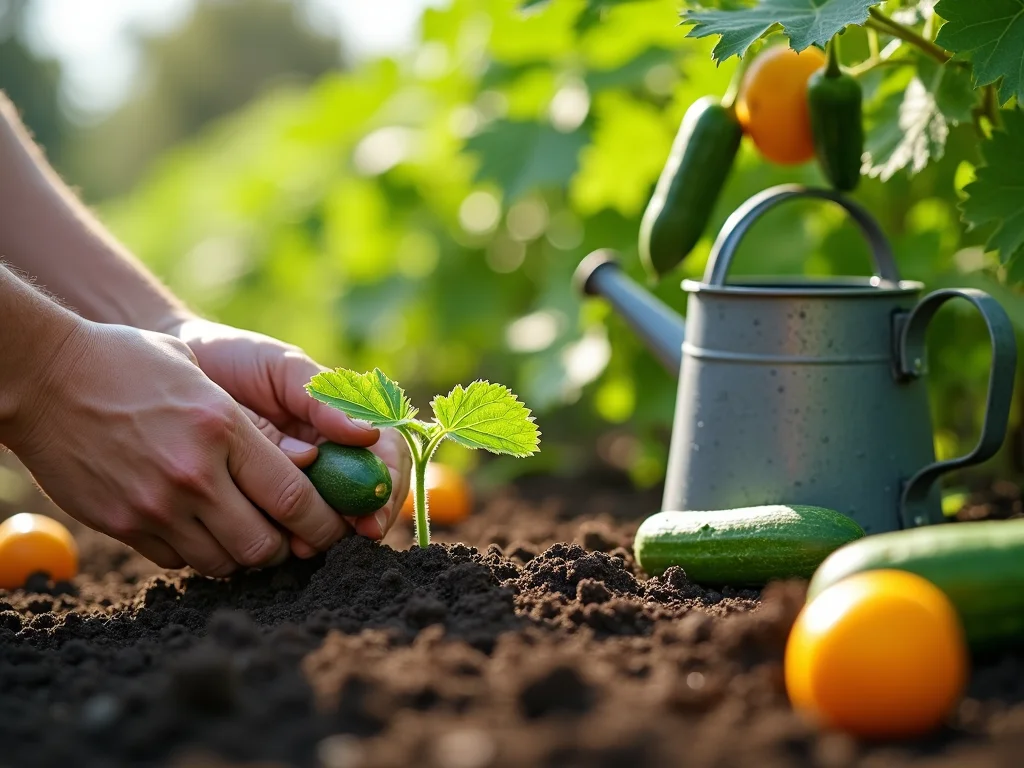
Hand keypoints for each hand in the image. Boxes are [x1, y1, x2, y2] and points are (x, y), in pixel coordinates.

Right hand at [6, 320, 357, 575]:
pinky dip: (200, 553)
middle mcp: (193, 473)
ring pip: (225, 562)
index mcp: (223, 428)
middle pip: (264, 544)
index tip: (333, 527)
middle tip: (291, 535)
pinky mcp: (123, 525)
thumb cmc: (136, 365)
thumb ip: (264, 425)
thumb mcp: (209, 382)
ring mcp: (154, 504)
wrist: (46, 377)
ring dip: (244, 555)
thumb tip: (314, 461)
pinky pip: (180, 561)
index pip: (293, 497)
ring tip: (247, 532)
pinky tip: (200, 527)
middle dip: (287, 546)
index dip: (322, 522)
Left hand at [169, 318, 411, 547]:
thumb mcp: (282, 368)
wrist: (176, 363)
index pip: (386, 458)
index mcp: (341, 421)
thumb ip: (323, 399)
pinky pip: (280, 523)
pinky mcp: (256, 494)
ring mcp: (295, 476)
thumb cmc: (235, 356)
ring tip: (301, 546)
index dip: (386, 489)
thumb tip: (367, 436)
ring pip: (327, 516)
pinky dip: (283, 538)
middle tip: (340, 538)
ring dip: (322, 536)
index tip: (372, 515)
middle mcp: (327, 453)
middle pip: (366, 497)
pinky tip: (276, 545)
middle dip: (359, 521)